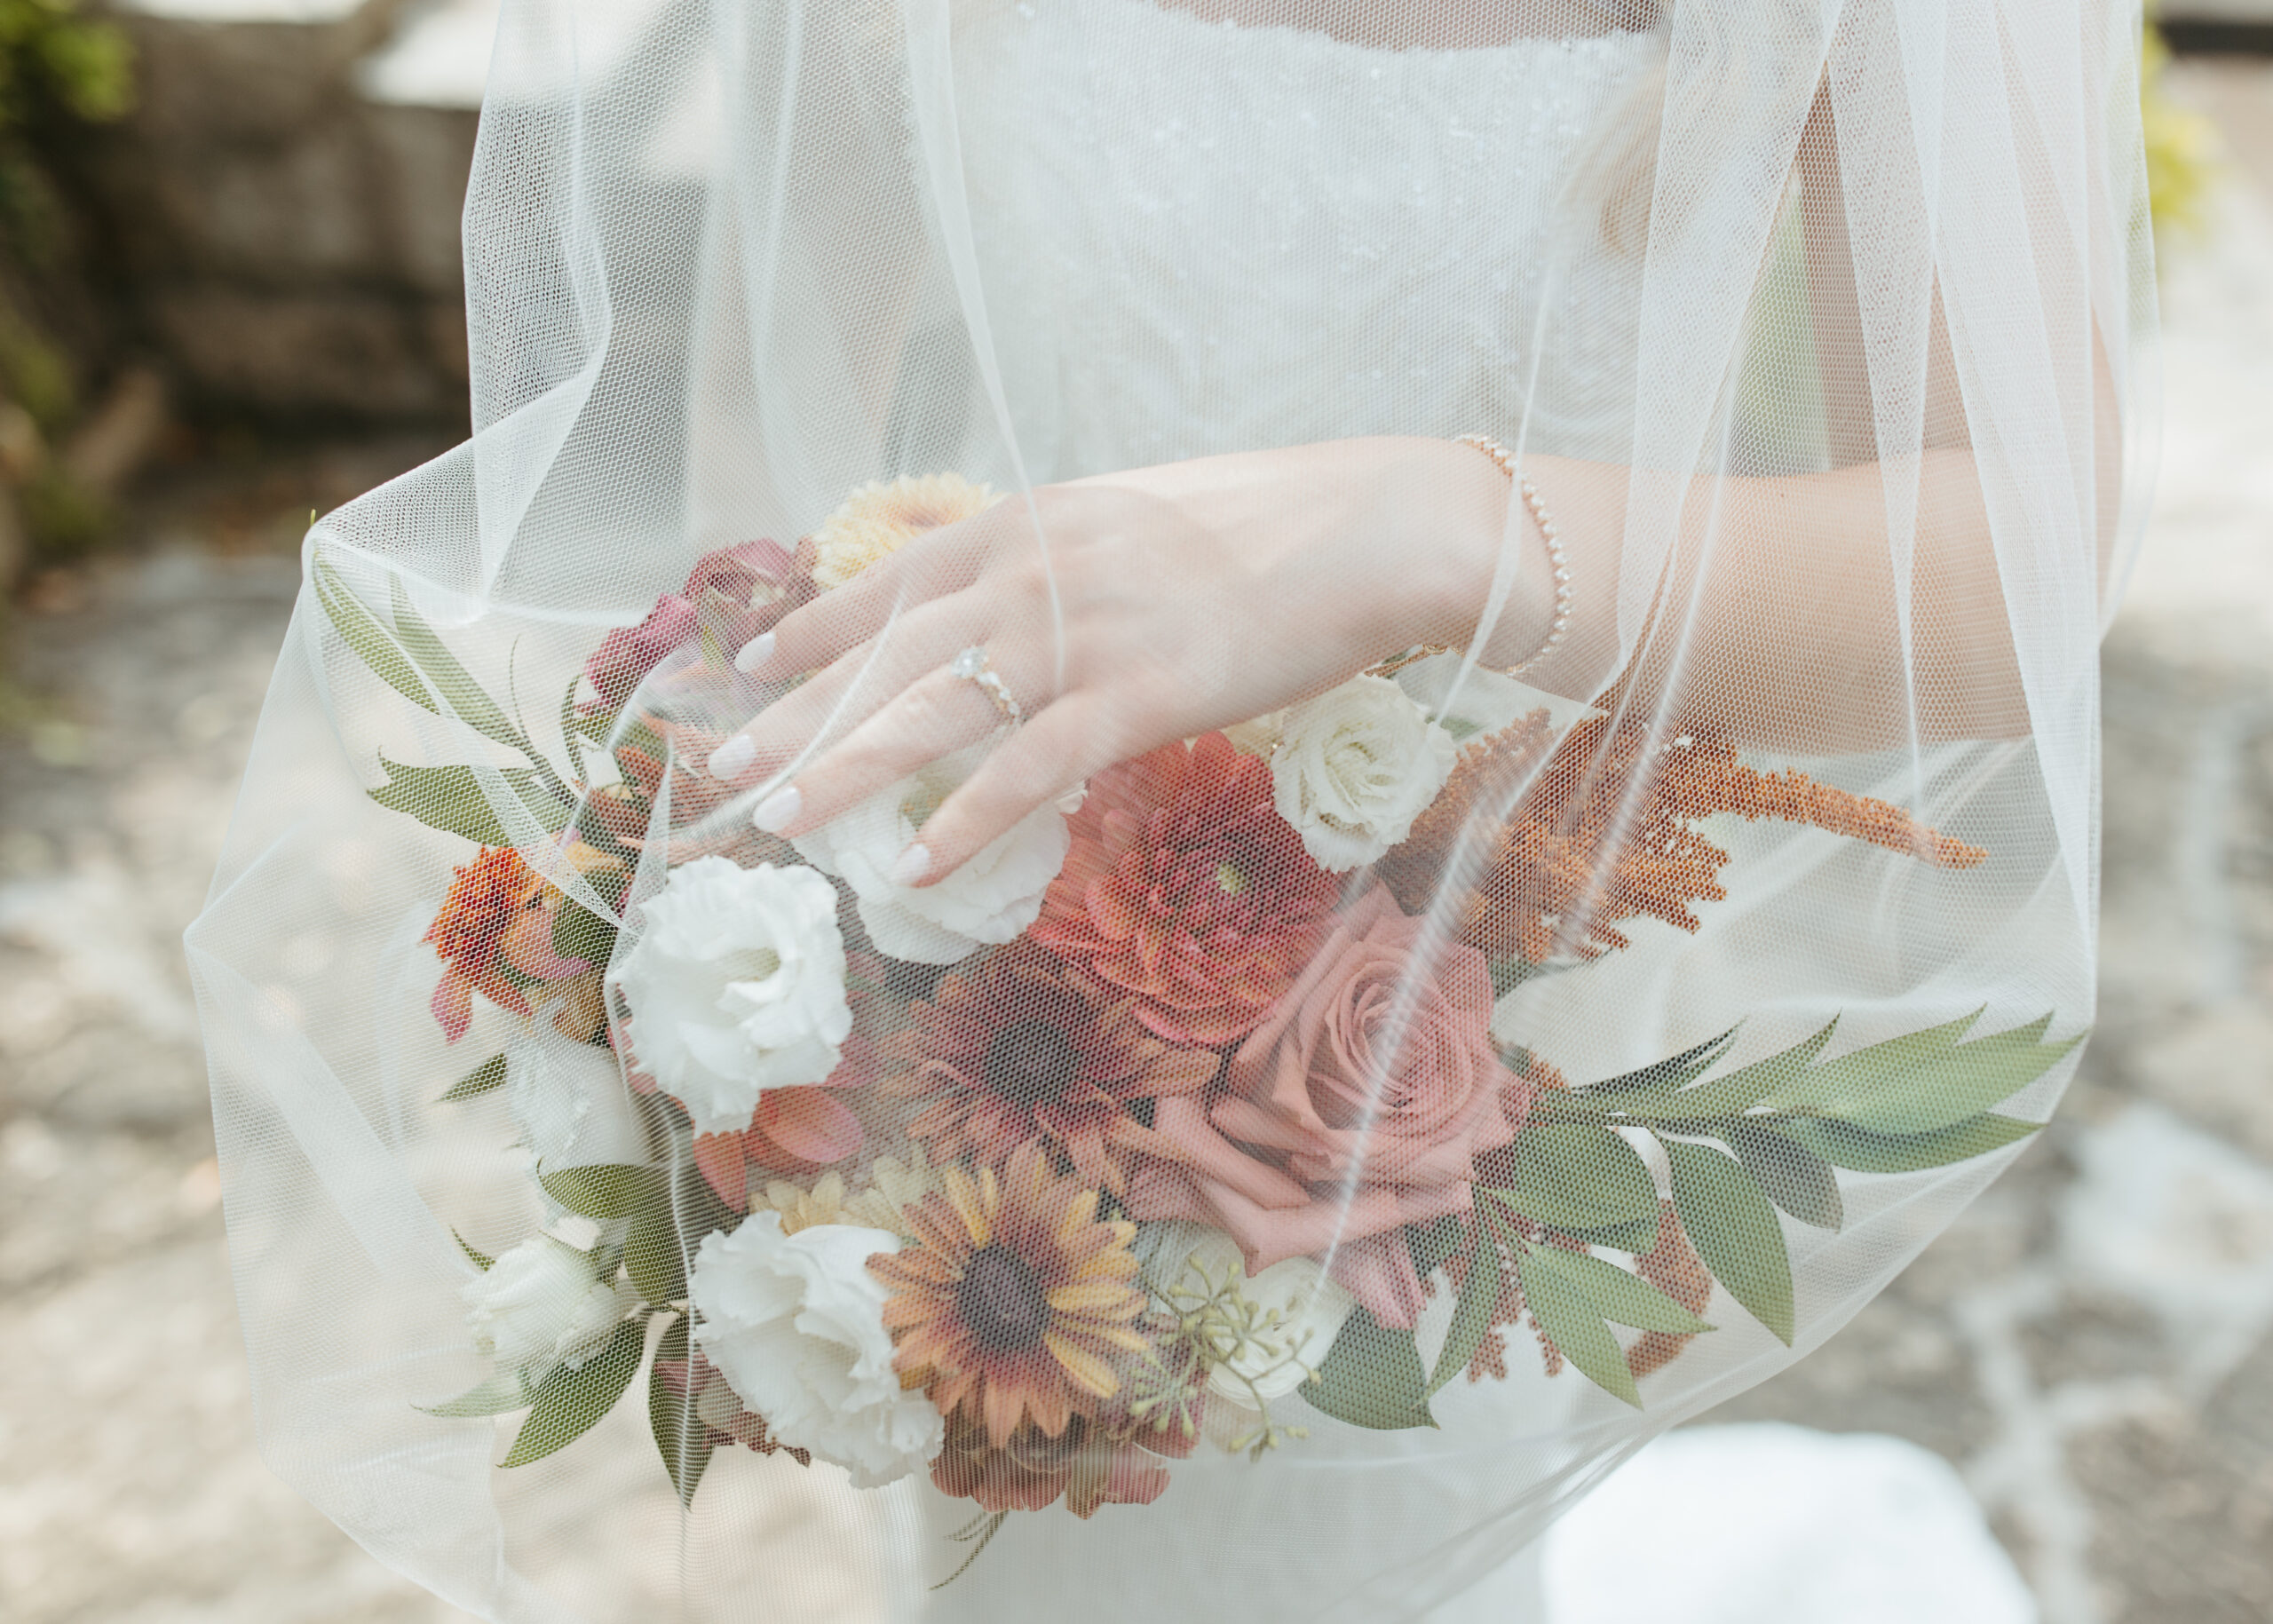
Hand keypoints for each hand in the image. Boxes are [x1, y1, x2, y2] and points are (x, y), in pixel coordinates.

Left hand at [707, 436, 1538, 882]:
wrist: (1373, 527)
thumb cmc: (1269, 525)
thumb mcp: (1137, 516)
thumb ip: (1063, 556)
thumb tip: (1016, 597)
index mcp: (1031, 520)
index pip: (893, 578)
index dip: (816, 625)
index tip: (751, 661)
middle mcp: (1034, 569)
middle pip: (887, 654)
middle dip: (797, 715)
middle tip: (725, 771)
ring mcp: (1082, 631)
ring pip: (934, 713)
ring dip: (846, 772)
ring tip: (778, 823)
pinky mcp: (1139, 694)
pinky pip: (1030, 768)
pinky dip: (967, 819)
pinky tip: (916, 865)